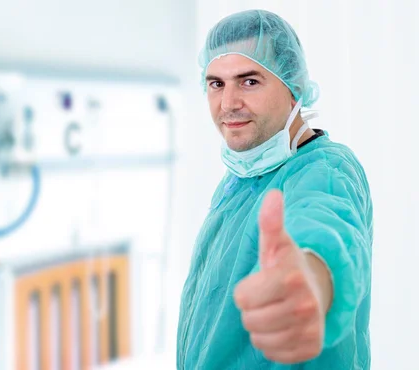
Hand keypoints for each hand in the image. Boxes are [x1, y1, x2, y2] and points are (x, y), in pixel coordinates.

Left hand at [233, 190, 330, 363]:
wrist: (318, 289)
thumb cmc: (286, 266)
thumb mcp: (276, 244)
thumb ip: (270, 222)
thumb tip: (273, 194)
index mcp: (291, 278)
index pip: (241, 298)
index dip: (245, 291)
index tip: (260, 283)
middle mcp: (305, 305)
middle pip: (249, 320)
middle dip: (252, 310)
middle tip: (267, 299)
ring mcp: (310, 329)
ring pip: (259, 339)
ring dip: (261, 328)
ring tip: (274, 312)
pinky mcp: (311, 348)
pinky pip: (273, 355)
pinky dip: (273, 344)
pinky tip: (283, 328)